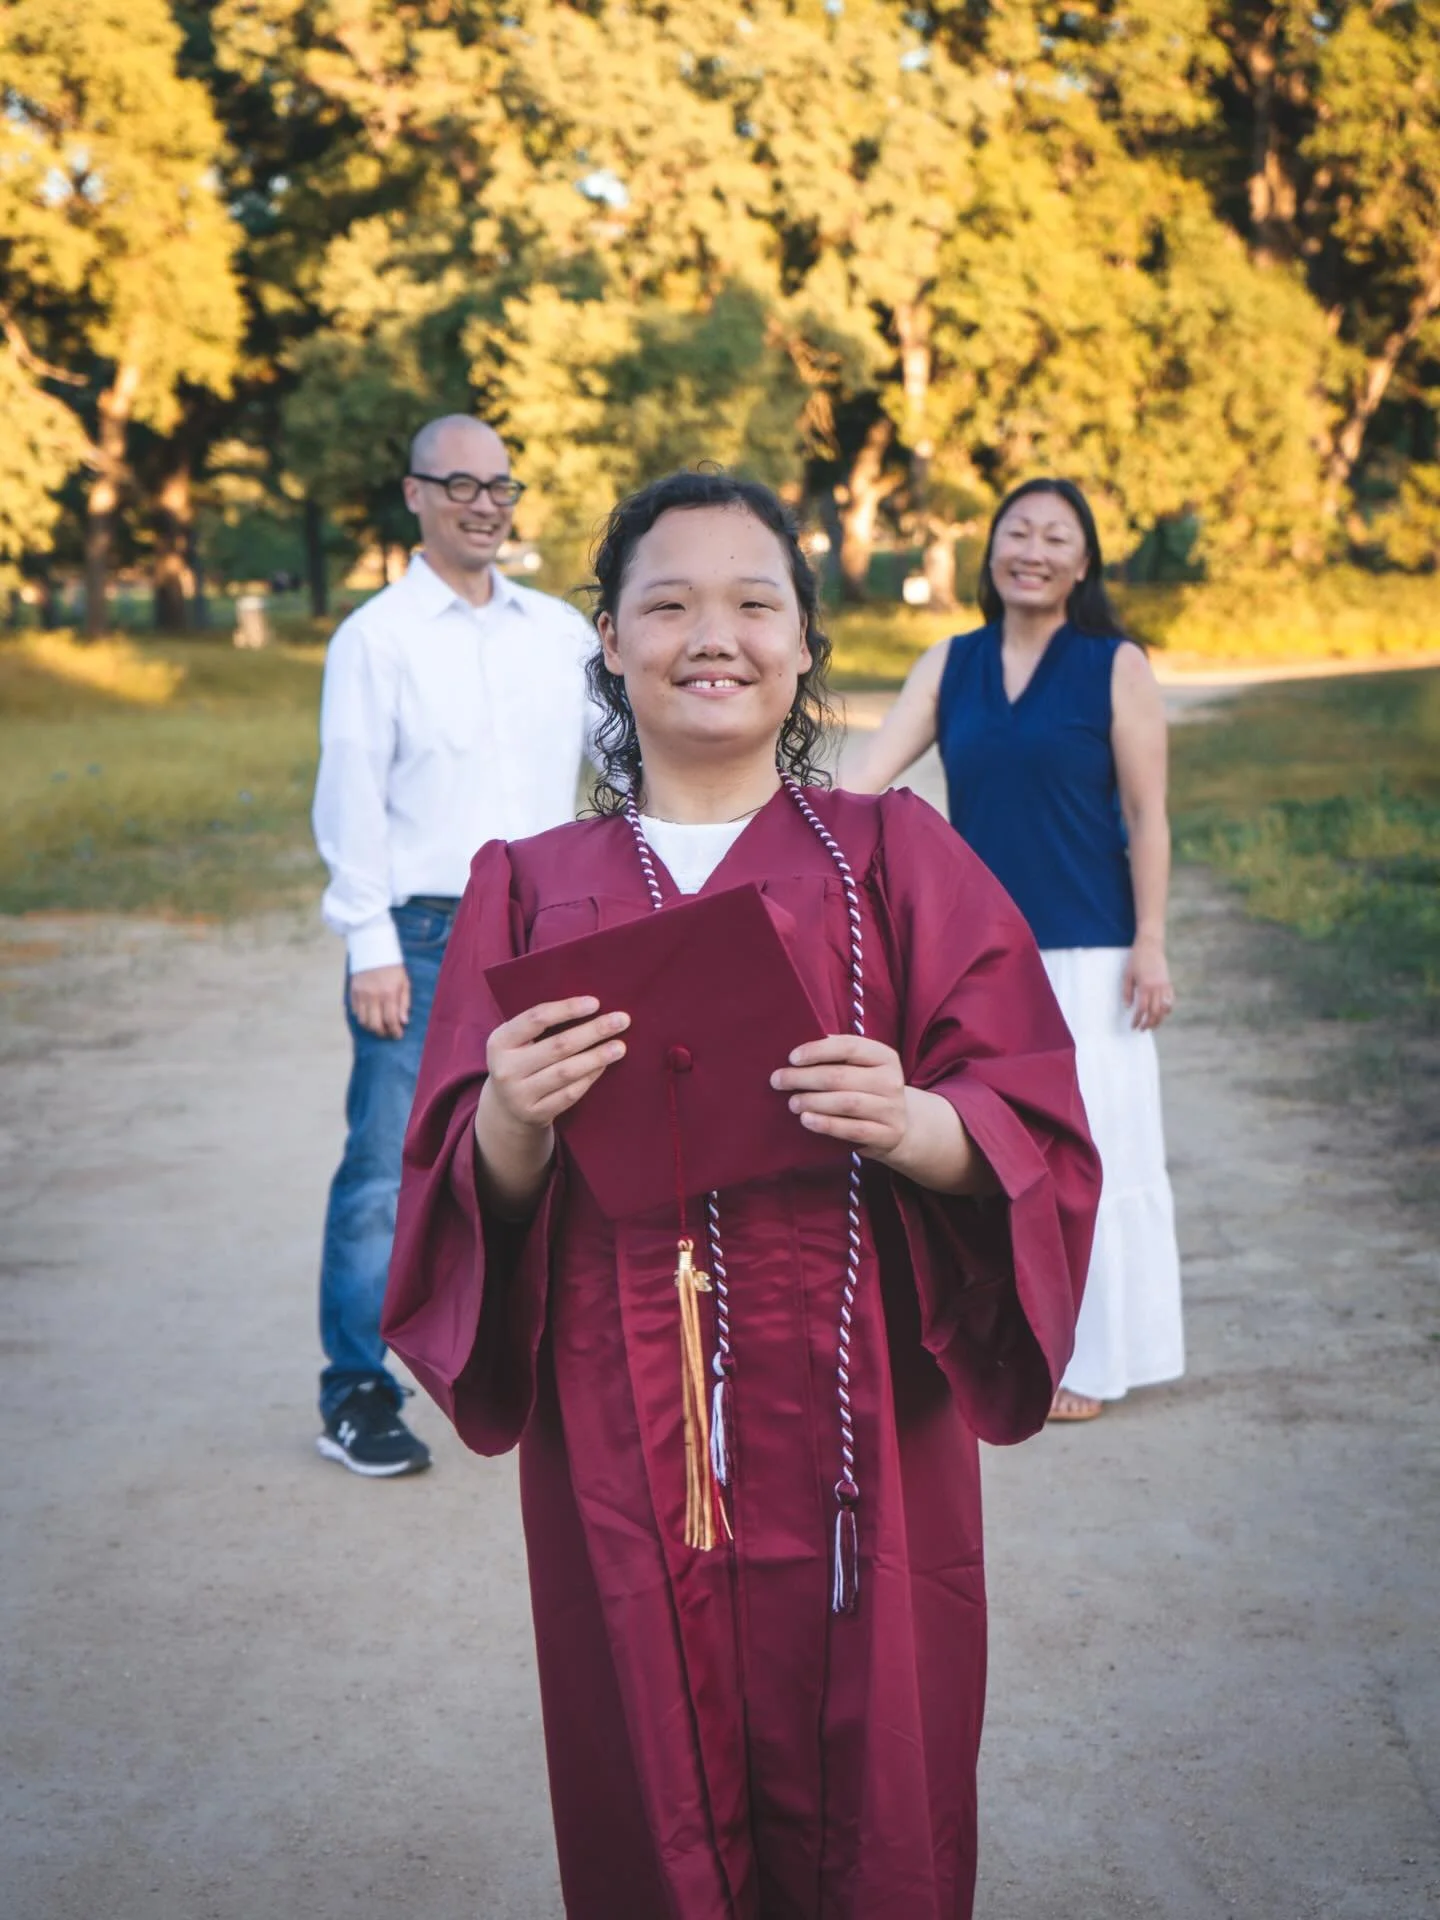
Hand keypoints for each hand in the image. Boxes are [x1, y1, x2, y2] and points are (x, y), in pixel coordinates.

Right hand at [350, 963, 410, 1037]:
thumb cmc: (392, 967)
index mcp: (389, 993)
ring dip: (371, 1027)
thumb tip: (404, 1021)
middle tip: (388, 1033)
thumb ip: (404, 1002)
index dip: (395, 1031)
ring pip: (363, 1021)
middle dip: (382, 1033)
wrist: (373, 950)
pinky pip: (355, 1012)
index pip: (391, 1020)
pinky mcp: (353, 992)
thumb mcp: (404, 982)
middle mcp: (373, 996)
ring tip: (378, 1026)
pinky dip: (362, 1017)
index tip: (398, 1035)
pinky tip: (369, 1016)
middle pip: (375, 1024)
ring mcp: (361, 995)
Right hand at [483, 996, 629, 1133]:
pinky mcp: (535, 1114)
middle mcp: (506, 1069)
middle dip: (593, 1031)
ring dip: (597, 1057)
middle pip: (557, 1046)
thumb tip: (591, 1006)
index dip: (567, 1009)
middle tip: (622, 1020)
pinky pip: (569, 1094)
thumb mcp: (517, 1041)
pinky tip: (604, 1066)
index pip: (536, 1019)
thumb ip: (541, 1025)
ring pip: (566, 1072)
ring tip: (620, 1046)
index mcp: (500, 1042)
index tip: (596, 1003)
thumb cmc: (521, 1062)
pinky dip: (589, 1078)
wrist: (506, 1109)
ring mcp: (519, 1095)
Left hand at [772, 1035, 908, 1156]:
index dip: (818, 1050)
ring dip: (813, 1101)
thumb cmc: (867, 1090)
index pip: (849, 1046)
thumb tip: (798, 1053)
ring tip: (792, 1103)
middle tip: (778, 1081)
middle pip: (841, 1076)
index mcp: (885, 1057)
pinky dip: (826, 1124)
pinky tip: (806, 1120)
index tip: (792, 1058)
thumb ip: (837, 1057)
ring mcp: (891, 1110)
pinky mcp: (886, 1135)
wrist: (896, 1127)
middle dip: (804, 1078)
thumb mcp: (861, 1069)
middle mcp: (891, 1081)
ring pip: (846, 1103)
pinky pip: (852, 1129)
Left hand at [1124, 935, 1174, 1030]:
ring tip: (1152, 1026)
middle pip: (1155, 1012)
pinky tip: (1162, 1014)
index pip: (1142, 1009)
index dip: (1138, 1020)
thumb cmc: (1136, 959)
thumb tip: (1128, 1007)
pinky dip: (1167, 1009)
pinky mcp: (1169, 983)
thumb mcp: (1127, 975)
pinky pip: (1170, 1000)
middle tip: (1142, 1029)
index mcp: (1145, 986)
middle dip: (1149, 1023)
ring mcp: (1165, 986)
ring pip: (1165, 1008)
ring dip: (1159, 1019)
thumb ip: (1127, 992)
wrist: (1150, 946)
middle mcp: (1157, 988)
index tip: (1133, 1026)